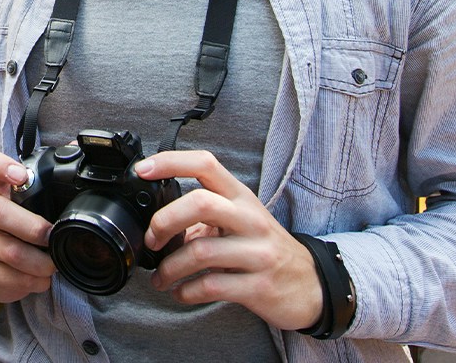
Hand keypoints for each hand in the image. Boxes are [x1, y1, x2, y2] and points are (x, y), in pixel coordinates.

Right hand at [0, 149, 56, 301]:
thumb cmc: (24, 220)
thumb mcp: (35, 197)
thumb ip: (53, 176)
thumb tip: (80, 148)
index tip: (19, 175)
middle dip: (31, 227)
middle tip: (50, 235)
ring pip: (8, 252)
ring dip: (39, 263)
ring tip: (52, 265)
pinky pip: (7, 279)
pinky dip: (31, 283)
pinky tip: (38, 279)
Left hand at [135, 150, 323, 330]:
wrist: (312, 286)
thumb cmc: (265, 248)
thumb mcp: (240, 220)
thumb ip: (204, 214)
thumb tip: (159, 222)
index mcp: (241, 197)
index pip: (206, 164)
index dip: (171, 162)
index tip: (143, 170)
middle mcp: (250, 219)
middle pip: (200, 203)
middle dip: (164, 221)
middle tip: (152, 240)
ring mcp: (257, 253)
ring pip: (200, 251)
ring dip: (169, 267)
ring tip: (160, 277)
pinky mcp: (258, 286)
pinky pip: (211, 286)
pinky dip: (186, 291)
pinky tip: (180, 292)